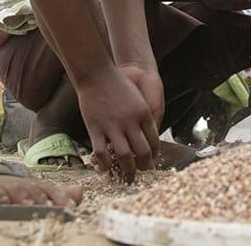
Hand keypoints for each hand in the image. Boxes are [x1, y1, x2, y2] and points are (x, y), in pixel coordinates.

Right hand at [77, 64, 161, 181]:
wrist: (98, 74)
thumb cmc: (118, 84)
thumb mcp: (137, 99)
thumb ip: (142, 116)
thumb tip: (145, 134)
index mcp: (144, 113)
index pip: (154, 140)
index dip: (154, 153)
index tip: (152, 160)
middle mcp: (131, 121)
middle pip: (142, 151)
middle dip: (144, 166)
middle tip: (143, 173)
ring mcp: (113, 126)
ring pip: (124, 156)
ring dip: (127, 170)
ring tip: (128, 177)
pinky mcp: (96, 128)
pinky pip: (102, 152)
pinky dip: (106, 163)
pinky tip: (107, 167)